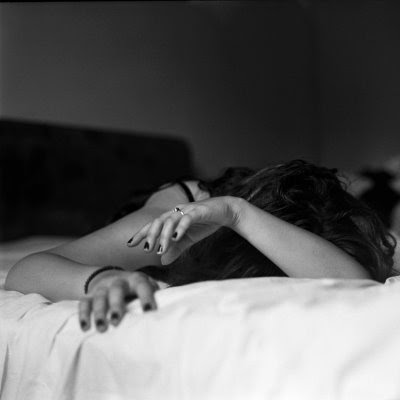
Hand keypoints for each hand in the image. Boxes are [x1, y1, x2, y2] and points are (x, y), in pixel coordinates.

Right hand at [79, 271, 158, 332]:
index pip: (142, 285)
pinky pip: (84, 303)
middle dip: (116, 304)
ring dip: (99, 312)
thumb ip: (157, 296)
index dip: (146, 297)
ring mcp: (103, 288)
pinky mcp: (90, 295)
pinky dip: (83, 314)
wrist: (111, 277)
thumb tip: (174, 309)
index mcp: (137, 279)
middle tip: (117, 321)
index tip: (149, 311)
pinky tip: (85, 327)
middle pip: (116, 289)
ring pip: (99, 297)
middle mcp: (119, 282)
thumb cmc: (136, 289)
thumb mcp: (147, 288)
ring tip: (102, 328)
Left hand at [127, 196, 241, 264]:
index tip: (129, 244)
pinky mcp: (199, 211)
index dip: (141, 234)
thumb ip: (175, 249)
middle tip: (145, 249)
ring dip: (164, 235)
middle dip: (150, 235)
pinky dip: (181, 227)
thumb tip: (162, 262)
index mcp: (172, 217)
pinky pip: (187, 218)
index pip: (153, 225)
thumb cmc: (205, 223)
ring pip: (171, 220)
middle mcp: (176, 211)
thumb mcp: (188, 239)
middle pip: (158, 221)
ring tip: (160, 249)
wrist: (226, 212)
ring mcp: (187, 210)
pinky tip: (176, 237)